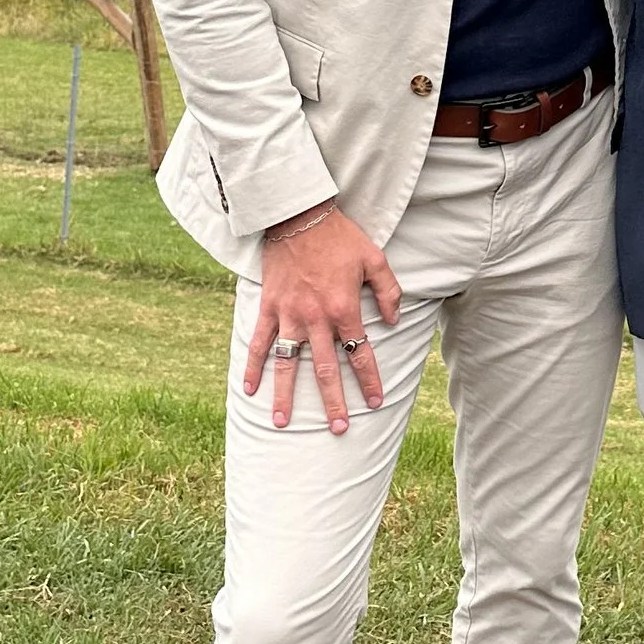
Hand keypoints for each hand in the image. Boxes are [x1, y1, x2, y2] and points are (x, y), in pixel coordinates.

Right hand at [244, 204, 400, 432]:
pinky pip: (257, 342)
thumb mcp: (375, 258)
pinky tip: (248, 390)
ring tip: (283, 423)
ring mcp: (288, 315)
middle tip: (338, 429)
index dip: (369, 380)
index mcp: (344, 308)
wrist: (298, 215)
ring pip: (288, 363)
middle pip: (325, 369)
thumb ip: (390, 291)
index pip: (360, 353)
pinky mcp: (268, 307)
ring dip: (287, 395)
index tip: (375, 402)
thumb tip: (394, 320)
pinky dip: (251, 366)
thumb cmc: (340, 236)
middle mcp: (315, 318)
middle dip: (333, 402)